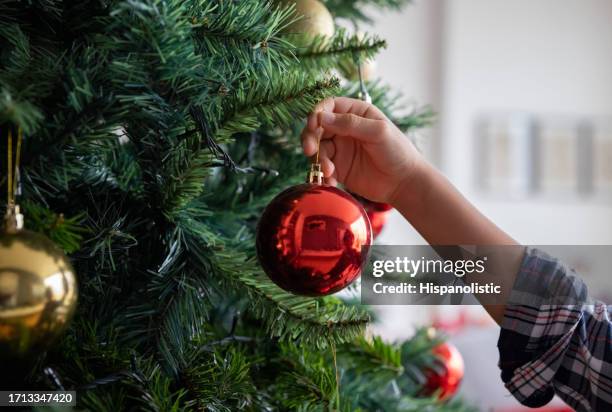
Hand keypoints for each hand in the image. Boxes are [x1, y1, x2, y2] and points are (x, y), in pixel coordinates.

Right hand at [301, 97, 423, 204]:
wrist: (404, 182)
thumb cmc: (397, 151)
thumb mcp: (378, 132)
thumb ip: (350, 123)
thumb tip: (322, 117)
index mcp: (356, 113)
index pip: (329, 106)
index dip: (317, 113)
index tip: (313, 124)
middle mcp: (345, 129)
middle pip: (317, 127)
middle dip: (310, 137)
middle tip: (309, 150)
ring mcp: (340, 148)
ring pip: (317, 149)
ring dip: (318, 159)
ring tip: (329, 171)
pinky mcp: (338, 168)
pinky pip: (322, 167)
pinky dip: (322, 174)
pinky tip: (330, 181)